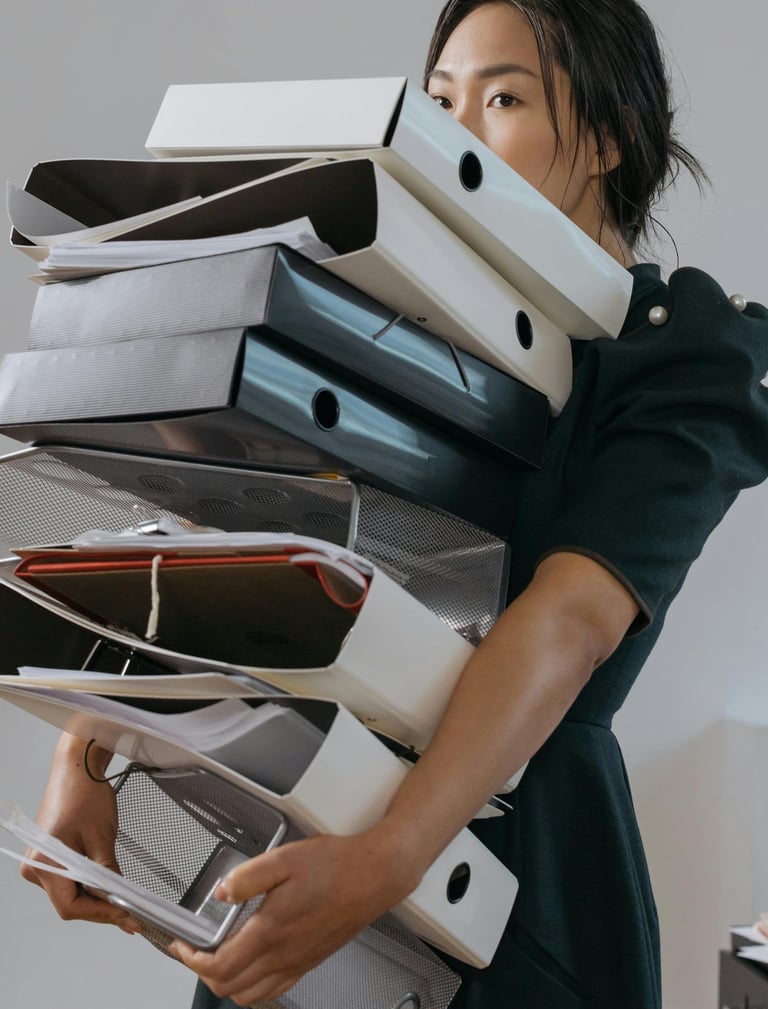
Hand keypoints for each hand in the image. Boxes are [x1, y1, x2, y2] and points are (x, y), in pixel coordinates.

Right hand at [20, 733, 140, 933]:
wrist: (76, 768)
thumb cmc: (86, 794)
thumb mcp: (103, 836)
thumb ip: (108, 873)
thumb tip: (120, 901)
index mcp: (45, 863)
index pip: (71, 906)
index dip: (100, 914)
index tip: (127, 918)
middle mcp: (36, 867)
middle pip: (69, 903)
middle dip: (100, 909)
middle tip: (131, 916)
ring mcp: (40, 863)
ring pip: (69, 893)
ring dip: (95, 898)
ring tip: (123, 903)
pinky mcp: (48, 857)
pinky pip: (68, 880)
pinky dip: (88, 885)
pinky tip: (107, 888)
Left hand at [170, 828, 420, 1004]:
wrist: (375, 875)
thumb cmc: (336, 866)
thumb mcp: (285, 858)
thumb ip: (247, 877)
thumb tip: (220, 893)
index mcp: (271, 931)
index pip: (220, 967)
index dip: (193, 961)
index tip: (183, 946)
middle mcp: (283, 954)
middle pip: (231, 988)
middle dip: (205, 974)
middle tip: (197, 951)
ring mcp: (298, 962)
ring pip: (251, 996)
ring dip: (228, 983)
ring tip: (220, 958)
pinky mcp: (310, 961)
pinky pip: (274, 990)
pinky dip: (254, 987)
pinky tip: (253, 964)